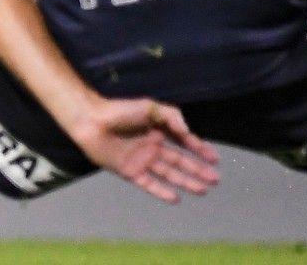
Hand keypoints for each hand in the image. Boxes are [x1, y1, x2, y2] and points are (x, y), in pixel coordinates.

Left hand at [65, 97, 219, 202]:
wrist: (91, 121)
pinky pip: (149, 184)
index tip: (214, 159)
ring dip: (186, 182)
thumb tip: (189, 132)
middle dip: (198, 170)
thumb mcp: (149, 107)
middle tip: (215, 179)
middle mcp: (151, 146)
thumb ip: (172, 116)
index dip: (199, 150)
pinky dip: (161, 191)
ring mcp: (141, 160)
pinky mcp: (129, 171)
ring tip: (203, 190)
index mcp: (157, 130)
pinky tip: (176, 199)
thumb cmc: (118, 110)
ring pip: (169, 174)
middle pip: (180, 161)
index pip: (183, 142)